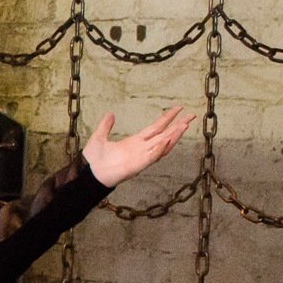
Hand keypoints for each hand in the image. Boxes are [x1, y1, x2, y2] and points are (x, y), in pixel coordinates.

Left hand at [80, 107, 196, 187]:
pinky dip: (159, 148)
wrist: (88, 174)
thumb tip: (110, 113)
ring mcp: (141, 157)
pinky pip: (152, 156)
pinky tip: (167, 140)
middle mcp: (142, 148)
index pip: (156, 127)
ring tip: (184, 126)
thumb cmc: (94, 160)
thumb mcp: (99, 138)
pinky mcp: (137, 165)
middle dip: (179, 125)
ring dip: (174, 136)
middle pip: (165, 134)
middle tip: (193, 115)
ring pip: (162, 144)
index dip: (168, 117)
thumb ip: (105, 126)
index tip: (180, 108)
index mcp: (135, 141)